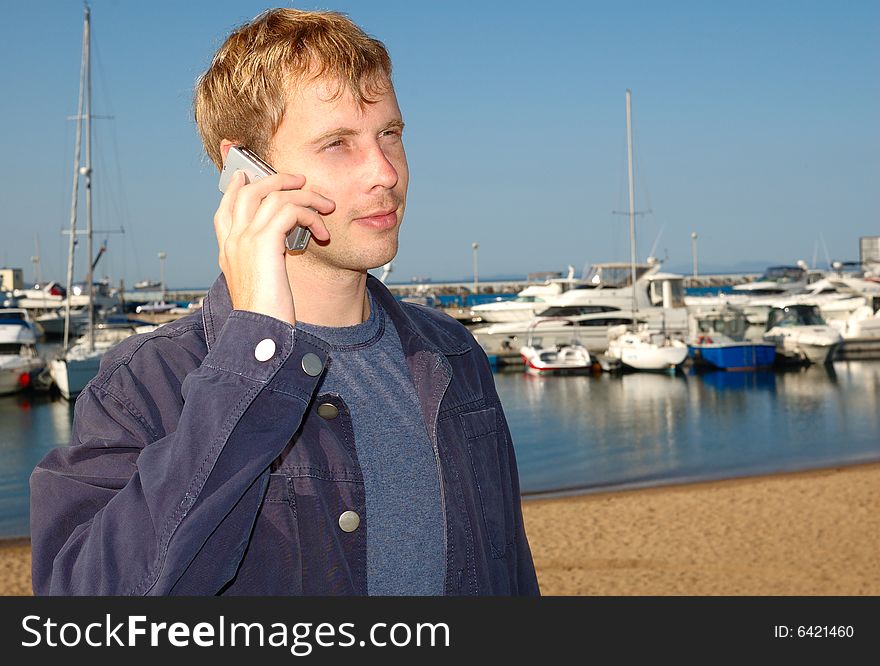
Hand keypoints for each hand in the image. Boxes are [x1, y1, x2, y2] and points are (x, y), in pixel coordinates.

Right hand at [213, 171, 333, 324]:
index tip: (248, 175)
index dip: (237, 187)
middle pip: (248, 191)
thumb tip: (278, 252)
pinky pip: (290, 210)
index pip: (225, 208)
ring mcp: (245, 239)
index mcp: (227, 251)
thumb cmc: (266, 315)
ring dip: (305, 196)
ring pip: (273, 195)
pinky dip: (311, 216)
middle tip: (300, 180)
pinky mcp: (264, 242)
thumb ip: (263, 263)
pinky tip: (323, 233)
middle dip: (277, 180)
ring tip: (325, 206)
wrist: (260, 332)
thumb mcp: (260, 285)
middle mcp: (232, 241)